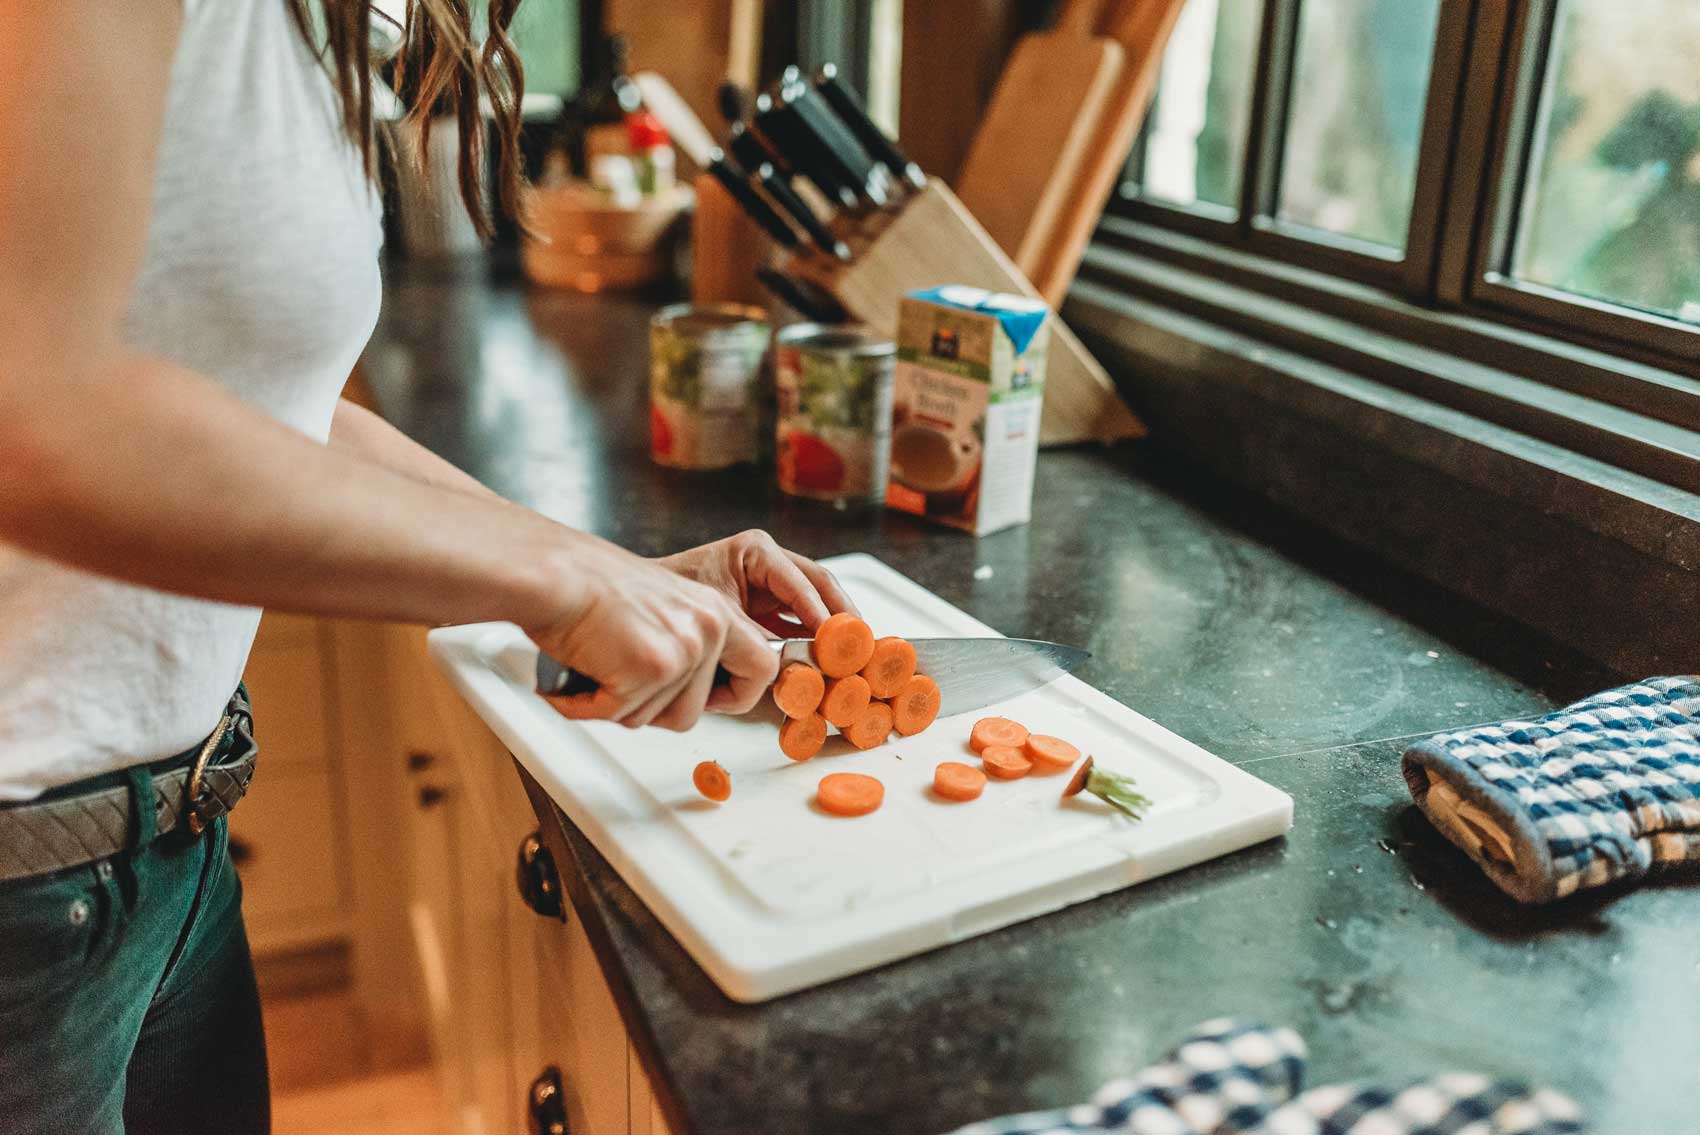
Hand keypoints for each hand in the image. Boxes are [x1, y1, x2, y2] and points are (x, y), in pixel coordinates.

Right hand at [523, 533, 777, 730]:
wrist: (556, 575)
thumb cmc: (590, 590)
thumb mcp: (664, 609)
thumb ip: (690, 644)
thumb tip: (695, 692)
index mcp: (716, 610)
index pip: (762, 665)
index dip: (738, 693)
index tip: (714, 701)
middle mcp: (709, 626)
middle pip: (712, 705)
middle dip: (674, 710)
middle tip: (636, 691)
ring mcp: (686, 647)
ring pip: (669, 718)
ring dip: (628, 706)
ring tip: (601, 667)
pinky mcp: (655, 667)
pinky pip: (627, 715)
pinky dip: (594, 705)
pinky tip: (581, 674)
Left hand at [656, 529, 857, 638]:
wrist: (640, 609)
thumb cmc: (669, 602)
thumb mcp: (716, 619)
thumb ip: (755, 641)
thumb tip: (789, 669)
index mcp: (756, 552)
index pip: (803, 581)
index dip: (824, 613)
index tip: (837, 641)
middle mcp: (768, 561)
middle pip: (820, 585)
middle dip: (842, 616)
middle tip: (858, 647)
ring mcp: (769, 581)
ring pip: (815, 601)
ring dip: (832, 628)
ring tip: (850, 654)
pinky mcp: (765, 604)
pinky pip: (798, 620)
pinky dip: (812, 638)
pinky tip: (824, 658)